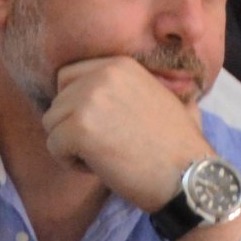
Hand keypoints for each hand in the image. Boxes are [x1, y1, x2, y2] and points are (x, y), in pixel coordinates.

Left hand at [42, 56, 209, 210]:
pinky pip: (53, 147)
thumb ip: (137, 88)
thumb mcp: (165, 99)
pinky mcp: (79, 129)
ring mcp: (89, 100)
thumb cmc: (180, 147)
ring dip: (71, 146)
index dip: (76, 106)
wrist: (188, 175)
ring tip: (104, 157)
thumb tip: (126, 94)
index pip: (68, 77)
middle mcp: (102, 75)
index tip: (100, 127)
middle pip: (58, 101)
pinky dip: (71, 163)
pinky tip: (101, 168)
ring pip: (52, 124)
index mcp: (120, 65)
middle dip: (72, 127)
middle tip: (103, 146)